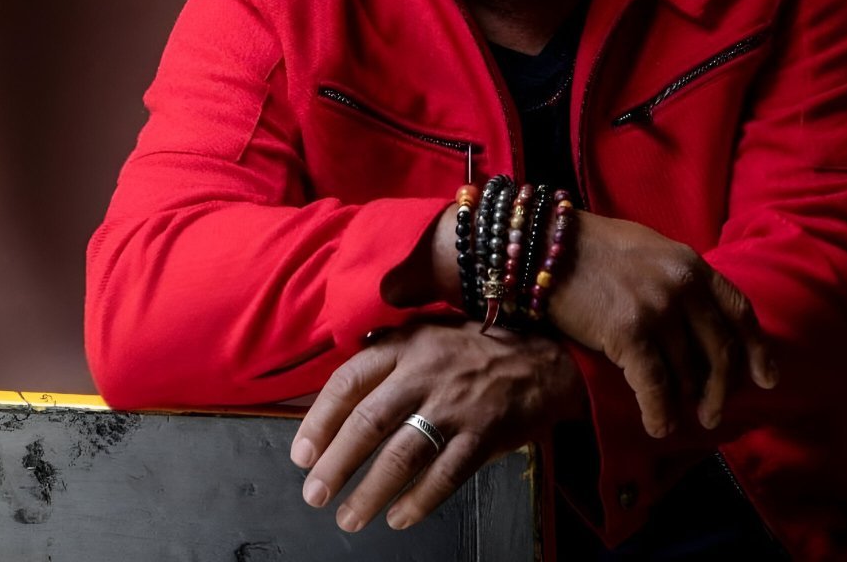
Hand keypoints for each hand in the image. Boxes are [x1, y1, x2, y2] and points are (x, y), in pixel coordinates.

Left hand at [289, 320, 585, 531]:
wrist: (545, 358)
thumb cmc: (479, 348)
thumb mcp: (432, 330)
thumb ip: (392, 348)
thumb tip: (347, 370)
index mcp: (407, 344)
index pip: (349, 380)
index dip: (319, 419)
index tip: (301, 453)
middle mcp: (426, 372)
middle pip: (368, 421)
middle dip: (335, 464)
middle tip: (315, 494)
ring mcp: (456, 404)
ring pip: (401, 454)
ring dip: (369, 491)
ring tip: (348, 517)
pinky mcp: (483, 433)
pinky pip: (444, 475)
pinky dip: (418, 501)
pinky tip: (399, 516)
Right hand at [550, 212, 777, 437]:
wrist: (545, 243)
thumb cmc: (593, 247)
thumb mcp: (650, 250)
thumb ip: (679, 279)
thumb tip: (699, 324)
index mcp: (691, 263)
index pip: (739, 310)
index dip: (757, 350)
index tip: (767, 379)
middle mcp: (683, 285)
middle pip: (720, 352)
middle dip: (721, 390)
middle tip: (713, 415)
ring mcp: (659, 308)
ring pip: (687, 373)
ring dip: (685, 403)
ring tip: (676, 417)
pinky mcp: (630, 332)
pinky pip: (657, 387)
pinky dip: (660, 413)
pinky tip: (658, 426)